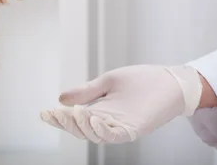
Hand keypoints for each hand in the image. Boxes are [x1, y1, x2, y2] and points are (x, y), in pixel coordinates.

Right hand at [40, 64, 202, 143]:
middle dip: (67, 123)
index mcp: (101, 111)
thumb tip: (60, 99)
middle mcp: (109, 122)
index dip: (59, 118)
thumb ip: (87, 91)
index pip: (75, 119)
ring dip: (82, 126)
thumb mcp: (109, 82)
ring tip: (73, 112)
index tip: (44, 113)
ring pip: (95, 135)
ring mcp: (122, 127)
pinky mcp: (135, 128)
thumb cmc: (143, 81)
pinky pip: (115, 134)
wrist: (171, 81)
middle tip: (56, 113)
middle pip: (81, 130)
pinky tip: (93, 119)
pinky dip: (102, 129)